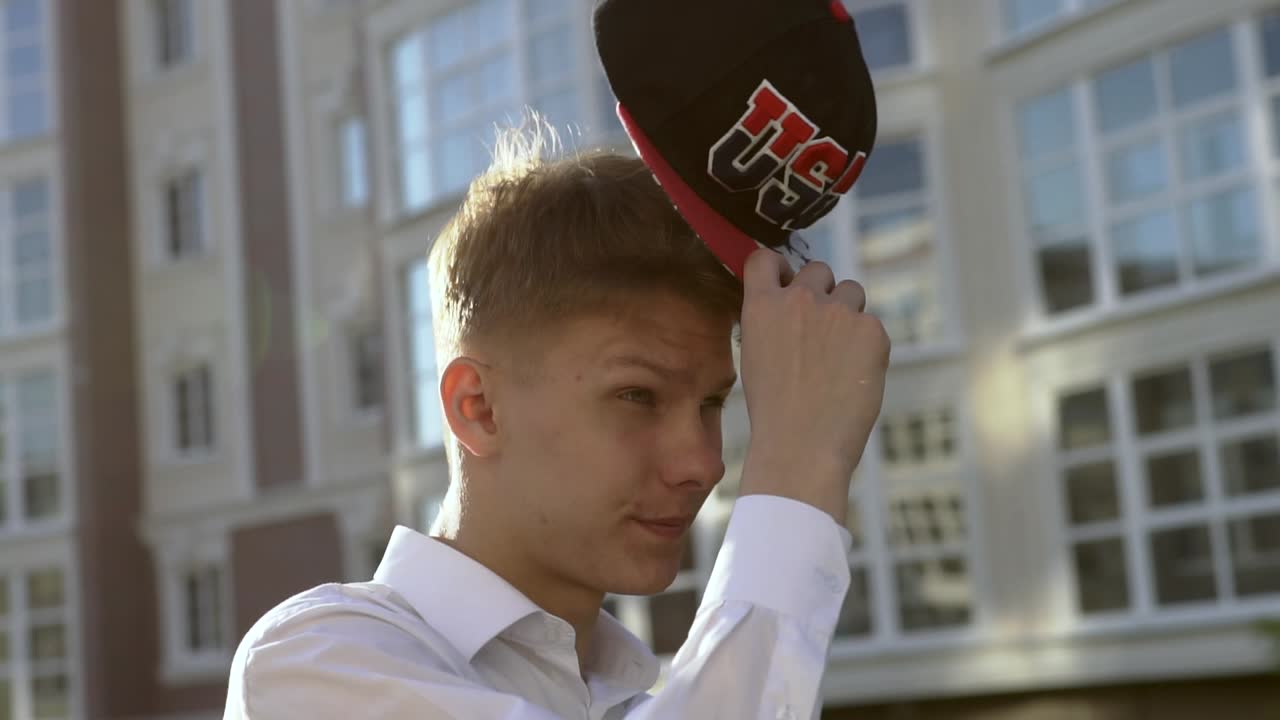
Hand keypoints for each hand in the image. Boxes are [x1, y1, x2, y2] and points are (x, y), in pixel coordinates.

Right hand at [735, 249, 889, 524]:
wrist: (802, 444)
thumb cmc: (774, 411)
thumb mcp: (755, 356)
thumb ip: (772, 322)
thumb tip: (792, 308)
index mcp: (762, 305)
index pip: (766, 258)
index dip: (779, 268)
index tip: (786, 282)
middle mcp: (800, 298)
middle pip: (818, 269)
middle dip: (821, 291)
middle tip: (821, 330)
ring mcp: (839, 312)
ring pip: (851, 291)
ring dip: (847, 313)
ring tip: (839, 355)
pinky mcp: (872, 330)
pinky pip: (872, 325)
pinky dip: (867, 345)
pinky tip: (853, 376)